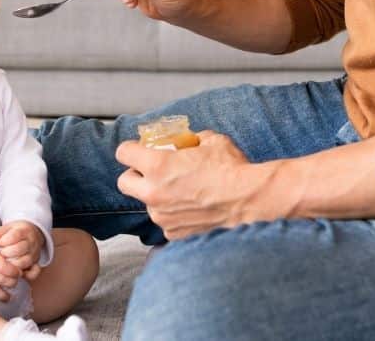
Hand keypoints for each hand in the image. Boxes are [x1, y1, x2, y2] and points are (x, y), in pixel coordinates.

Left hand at [0, 221, 45, 279]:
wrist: (33, 234)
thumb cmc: (16, 232)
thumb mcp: (7, 228)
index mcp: (24, 231)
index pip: (15, 236)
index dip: (4, 241)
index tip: (0, 243)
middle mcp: (31, 243)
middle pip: (19, 250)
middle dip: (6, 253)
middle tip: (2, 253)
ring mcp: (34, 254)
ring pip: (23, 262)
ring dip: (11, 264)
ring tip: (6, 261)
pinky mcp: (36, 264)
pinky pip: (33, 273)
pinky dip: (25, 275)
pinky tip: (16, 272)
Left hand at [115, 131, 276, 239]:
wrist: (251, 202)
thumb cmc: (232, 170)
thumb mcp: (212, 141)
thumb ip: (192, 140)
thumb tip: (189, 141)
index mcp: (158, 166)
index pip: (123, 153)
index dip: (131, 149)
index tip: (139, 150)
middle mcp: (153, 192)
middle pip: (124, 182)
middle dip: (135, 175)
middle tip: (152, 173)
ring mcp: (162, 216)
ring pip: (147, 204)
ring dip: (158, 196)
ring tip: (183, 193)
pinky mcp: (174, 234)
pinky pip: (166, 222)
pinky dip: (174, 216)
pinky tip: (193, 209)